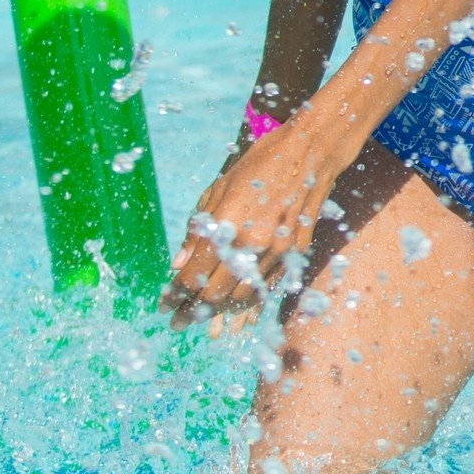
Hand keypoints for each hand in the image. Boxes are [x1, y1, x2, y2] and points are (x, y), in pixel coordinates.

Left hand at [161, 118, 340, 327]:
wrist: (310, 152)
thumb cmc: (258, 166)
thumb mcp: (217, 190)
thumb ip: (196, 230)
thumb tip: (177, 265)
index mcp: (225, 225)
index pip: (192, 275)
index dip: (174, 295)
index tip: (164, 306)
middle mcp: (250, 243)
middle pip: (214, 294)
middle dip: (192, 311)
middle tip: (180, 321)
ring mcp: (276, 250)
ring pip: (242, 296)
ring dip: (221, 310)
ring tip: (206, 317)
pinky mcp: (295, 251)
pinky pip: (267, 286)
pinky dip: (249, 300)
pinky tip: (236, 308)